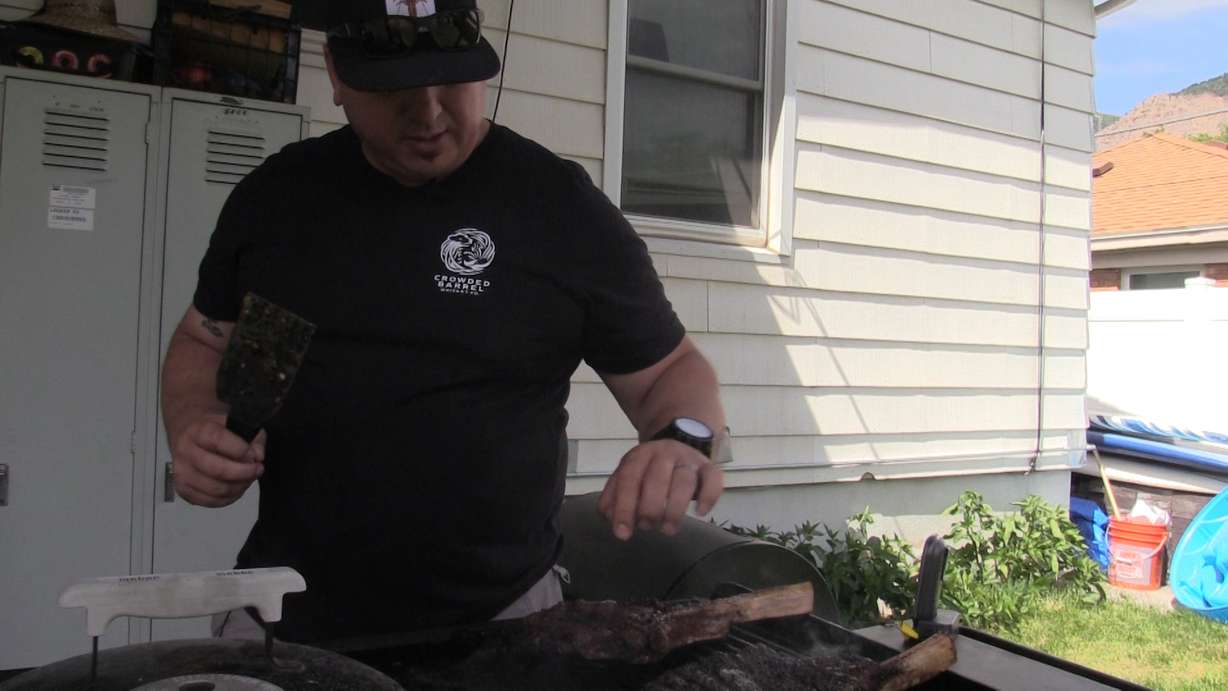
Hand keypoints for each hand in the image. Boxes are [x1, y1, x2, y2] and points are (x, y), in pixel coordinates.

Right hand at [170, 414, 265, 506]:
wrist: (185, 434)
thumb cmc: (210, 430)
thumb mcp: (233, 423)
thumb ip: (252, 436)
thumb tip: (258, 456)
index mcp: (198, 431)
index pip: (218, 441)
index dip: (241, 450)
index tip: (253, 454)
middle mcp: (186, 452)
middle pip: (217, 470)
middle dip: (244, 473)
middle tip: (257, 469)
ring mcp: (182, 472)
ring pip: (216, 489)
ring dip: (238, 487)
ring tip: (247, 479)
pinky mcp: (183, 489)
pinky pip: (210, 501)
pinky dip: (228, 498)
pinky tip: (235, 488)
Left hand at [597, 439, 723, 540]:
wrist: (676, 445)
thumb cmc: (649, 470)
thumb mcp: (628, 476)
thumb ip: (615, 496)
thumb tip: (610, 517)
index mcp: (639, 455)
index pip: (629, 479)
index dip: (624, 507)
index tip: (623, 533)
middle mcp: (664, 453)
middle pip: (656, 479)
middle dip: (649, 509)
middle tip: (647, 527)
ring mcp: (688, 458)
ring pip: (684, 480)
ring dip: (675, 509)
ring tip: (667, 529)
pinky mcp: (708, 466)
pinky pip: (713, 478)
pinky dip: (708, 496)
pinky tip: (700, 512)